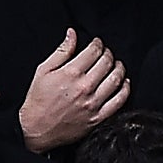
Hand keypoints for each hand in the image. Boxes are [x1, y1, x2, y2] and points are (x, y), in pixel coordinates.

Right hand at [19, 28, 129, 152]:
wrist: (37, 128)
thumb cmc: (38, 100)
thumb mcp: (44, 70)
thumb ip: (61, 51)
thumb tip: (72, 34)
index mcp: (70, 73)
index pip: (93, 52)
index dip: (98, 44)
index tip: (98, 43)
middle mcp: (84, 87)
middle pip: (106, 64)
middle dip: (109, 54)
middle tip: (107, 53)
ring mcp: (93, 103)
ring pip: (115, 80)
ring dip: (120, 69)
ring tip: (118, 65)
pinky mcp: (98, 117)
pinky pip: (119, 101)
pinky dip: (125, 89)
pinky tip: (124, 83)